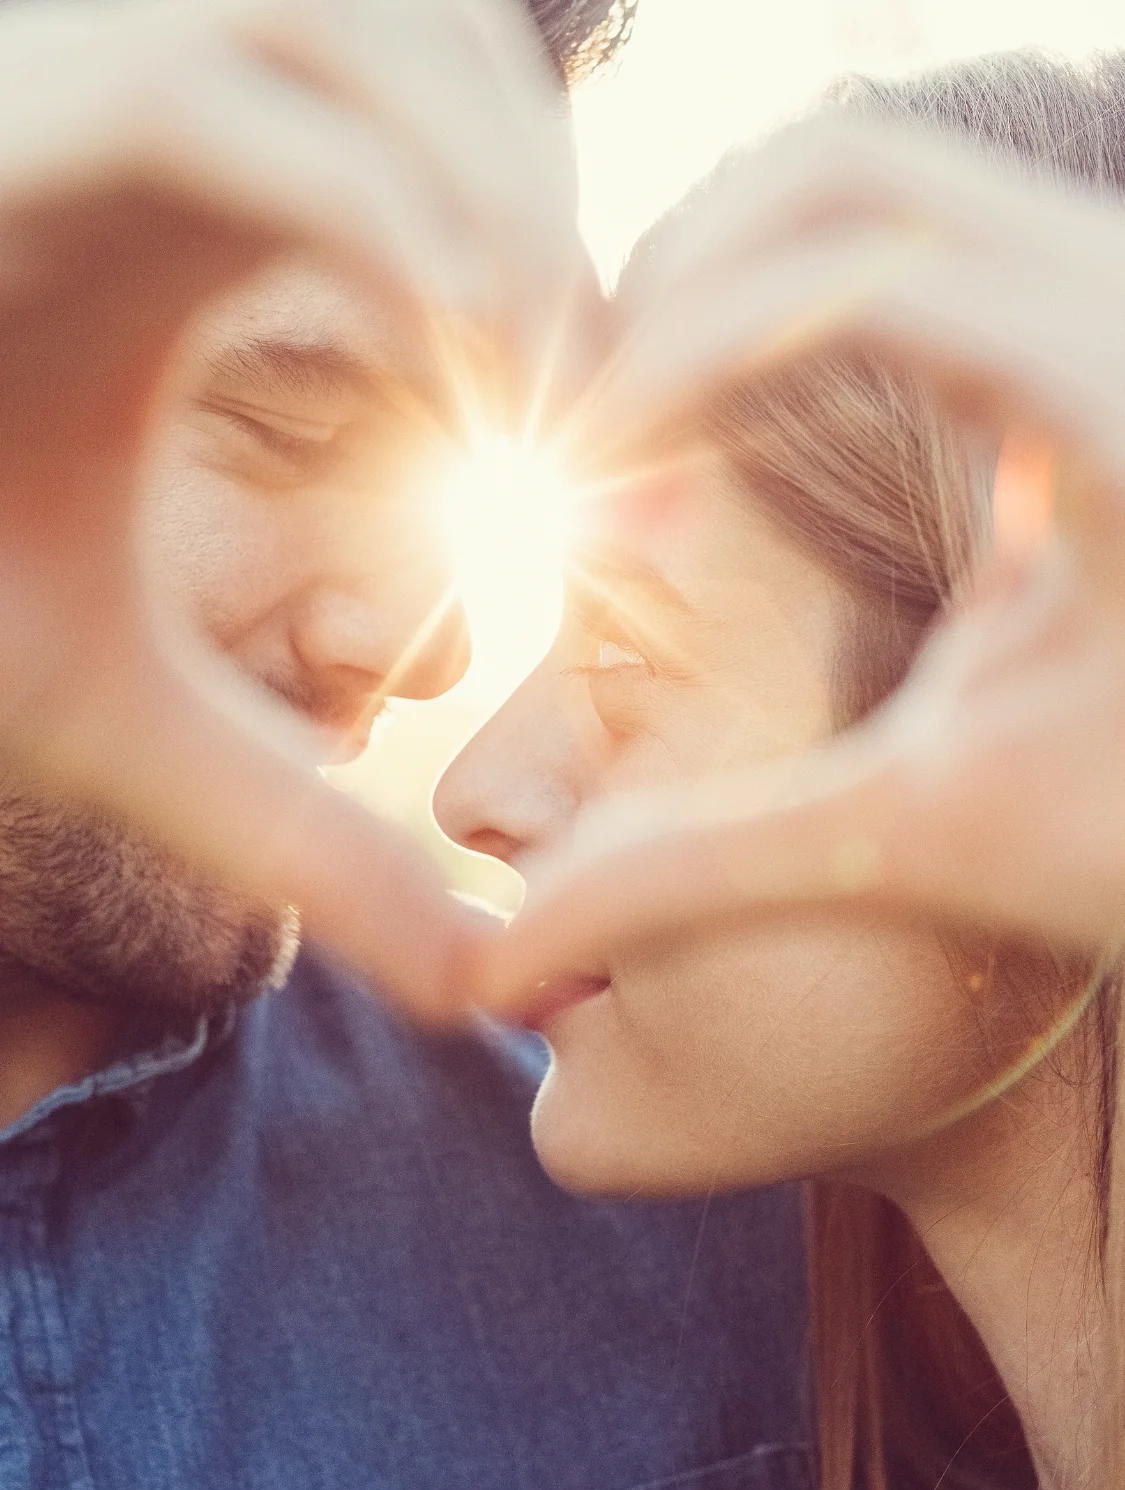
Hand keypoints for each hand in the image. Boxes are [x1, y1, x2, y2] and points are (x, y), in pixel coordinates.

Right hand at [0, 0, 592, 1017]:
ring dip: (472, 177)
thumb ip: (306, 825)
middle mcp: (154, 114)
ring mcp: (62, 94)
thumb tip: (477, 982)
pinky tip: (433, 352)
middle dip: (541, 185)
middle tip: (591, 387)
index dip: (574, 258)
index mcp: (209, 214)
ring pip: (342, 8)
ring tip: (515, 367)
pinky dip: (360, 208)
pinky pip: (204, 91)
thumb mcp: (134, 723)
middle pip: (438, 24)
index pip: (460, 135)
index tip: (631, 426)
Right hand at [471, 119, 1124, 1009]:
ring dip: (736, 269)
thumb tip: (495, 961)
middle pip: (854, 174)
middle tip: (592, 414)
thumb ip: (696, 869)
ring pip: (891, 183)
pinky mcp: (1091, 321)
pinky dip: (802, 287)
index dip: (672, 354)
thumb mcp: (917, 831)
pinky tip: (741, 409)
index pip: (854, 279)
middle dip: (683, 274)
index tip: (574, 466)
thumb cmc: (1122, 840)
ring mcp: (1121, 302)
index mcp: (1120, 423)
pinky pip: (927, 231)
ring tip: (645, 409)